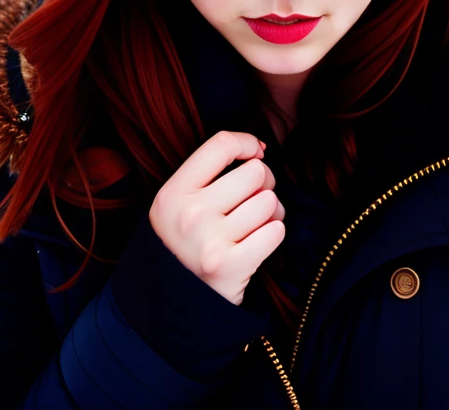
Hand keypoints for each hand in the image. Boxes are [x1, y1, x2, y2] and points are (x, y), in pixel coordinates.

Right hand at [148, 130, 285, 304]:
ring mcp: (210, 241)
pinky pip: (275, 231)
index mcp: (173, 193)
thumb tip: (258, 150)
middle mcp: (190, 214)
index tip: (255, 152)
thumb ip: (207, 175)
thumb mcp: (177, 205)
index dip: (246, 142)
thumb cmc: (185, 244)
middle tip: (255, 196)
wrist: (174, 306)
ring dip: (271, 211)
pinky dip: (274, 233)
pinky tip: (260, 240)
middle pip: (254, 173)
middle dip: (264, 181)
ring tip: (257, 222)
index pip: (220, 145)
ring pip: (268, 201)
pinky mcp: (231, 267)